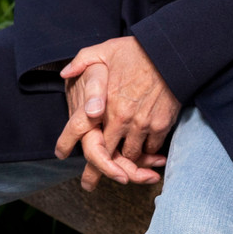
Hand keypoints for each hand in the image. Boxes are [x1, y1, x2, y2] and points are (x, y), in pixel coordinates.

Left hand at [57, 37, 178, 188]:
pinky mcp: (161, 125)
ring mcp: (142, 124)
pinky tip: (147, 152)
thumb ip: (82, 61)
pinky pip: (152, 148)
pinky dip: (149, 153)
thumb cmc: (138, 51)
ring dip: (127, 160)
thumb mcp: (105, 50)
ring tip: (123, 167)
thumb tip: (64, 74)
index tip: (61, 154)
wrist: (171, 52)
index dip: (68, 144)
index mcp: (105, 105)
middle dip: (97, 171)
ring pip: (131, 154)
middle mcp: (122, 119)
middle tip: (89, 183)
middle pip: (106, 155)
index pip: (82, 132)